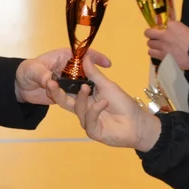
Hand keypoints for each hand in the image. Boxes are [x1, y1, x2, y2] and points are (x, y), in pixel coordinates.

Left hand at [14, 47, 111, 104]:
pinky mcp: (65, 93)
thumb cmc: (26, 71)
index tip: (107, 64)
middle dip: (95, 78)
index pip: (83, 54)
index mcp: (64, 57)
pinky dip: (76, 100)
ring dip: (86, 91)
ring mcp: (68, 82)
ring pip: (82, 85)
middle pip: (87, 71)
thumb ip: (43, 75)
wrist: (20, 87)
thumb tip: (50, 82)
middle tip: (102, 86)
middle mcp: (69, 68)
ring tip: (89, 96)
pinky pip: (74, 97)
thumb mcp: (33, 70)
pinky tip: (76, 102)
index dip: (96, 57)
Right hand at [45, 57, 159, 152]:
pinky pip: (87, 120)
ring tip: (88, 88)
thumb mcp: (107, 85)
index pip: (68, 91)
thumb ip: (94, 74)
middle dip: (56, 92)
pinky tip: (103, 103)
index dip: (59, 84)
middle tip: (50, 83)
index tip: (51, 75)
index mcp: (85, 97)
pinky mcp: (93, 131)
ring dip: (82, 98)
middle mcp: (83, 109)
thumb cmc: (123, 103)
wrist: (137, 122)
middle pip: (65, 102)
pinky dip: (94, 110)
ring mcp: (87, 121)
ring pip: (77, 109)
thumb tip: (84, 57)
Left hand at [145, 21, 188, 70]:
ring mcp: (162, 47)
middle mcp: (163, 35)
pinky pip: (152, 54)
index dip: (158, 27)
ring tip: (158, 48)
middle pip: (148, 34)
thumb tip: (170, 27)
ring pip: (149, 45)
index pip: (159, 22)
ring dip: (153, 45)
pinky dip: (155, 54)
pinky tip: (161, 54)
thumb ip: (175, 27)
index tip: (160, 29)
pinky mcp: (162, 57)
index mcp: (171, 26)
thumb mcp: (186, 29)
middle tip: (157, 38)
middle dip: (152, 36)